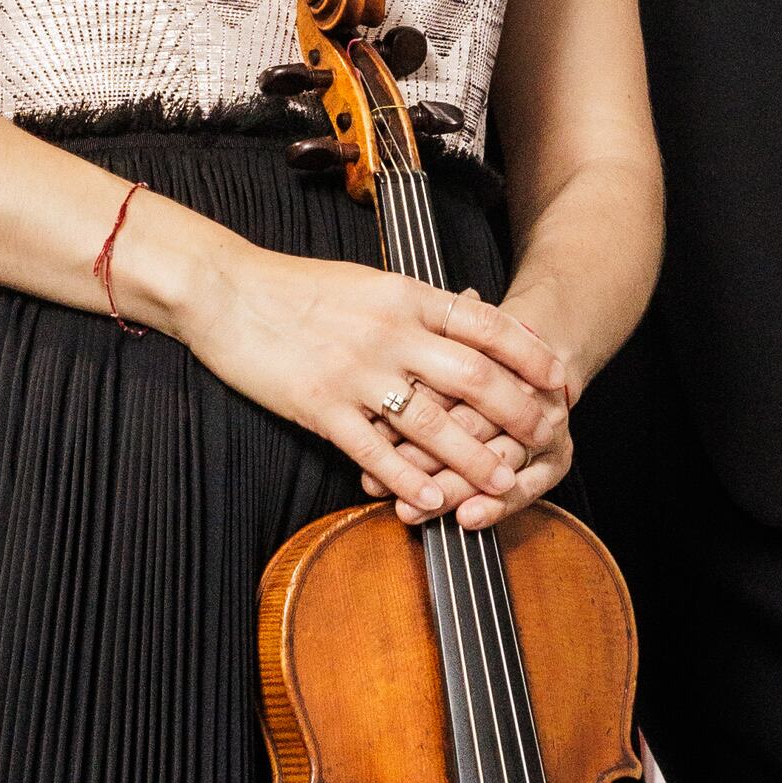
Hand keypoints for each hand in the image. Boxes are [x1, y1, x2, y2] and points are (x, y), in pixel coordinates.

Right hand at [173, 245, 579, 529]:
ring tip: (503, 482)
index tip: (558, 378)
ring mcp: (356, 371)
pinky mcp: (320, 405)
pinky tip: (434, 499)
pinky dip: (410, 477)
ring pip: (432, 421)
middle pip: (473, 377)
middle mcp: (389, 332)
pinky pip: (375, 449)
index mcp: (404, 296)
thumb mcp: (367, 282)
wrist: (224, 289)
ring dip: (474, 457)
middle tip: (546, 437)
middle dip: (517, 412)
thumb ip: (413, 306)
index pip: (484, 325)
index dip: (528, 355)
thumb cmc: (293, 287)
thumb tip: (463, 319)